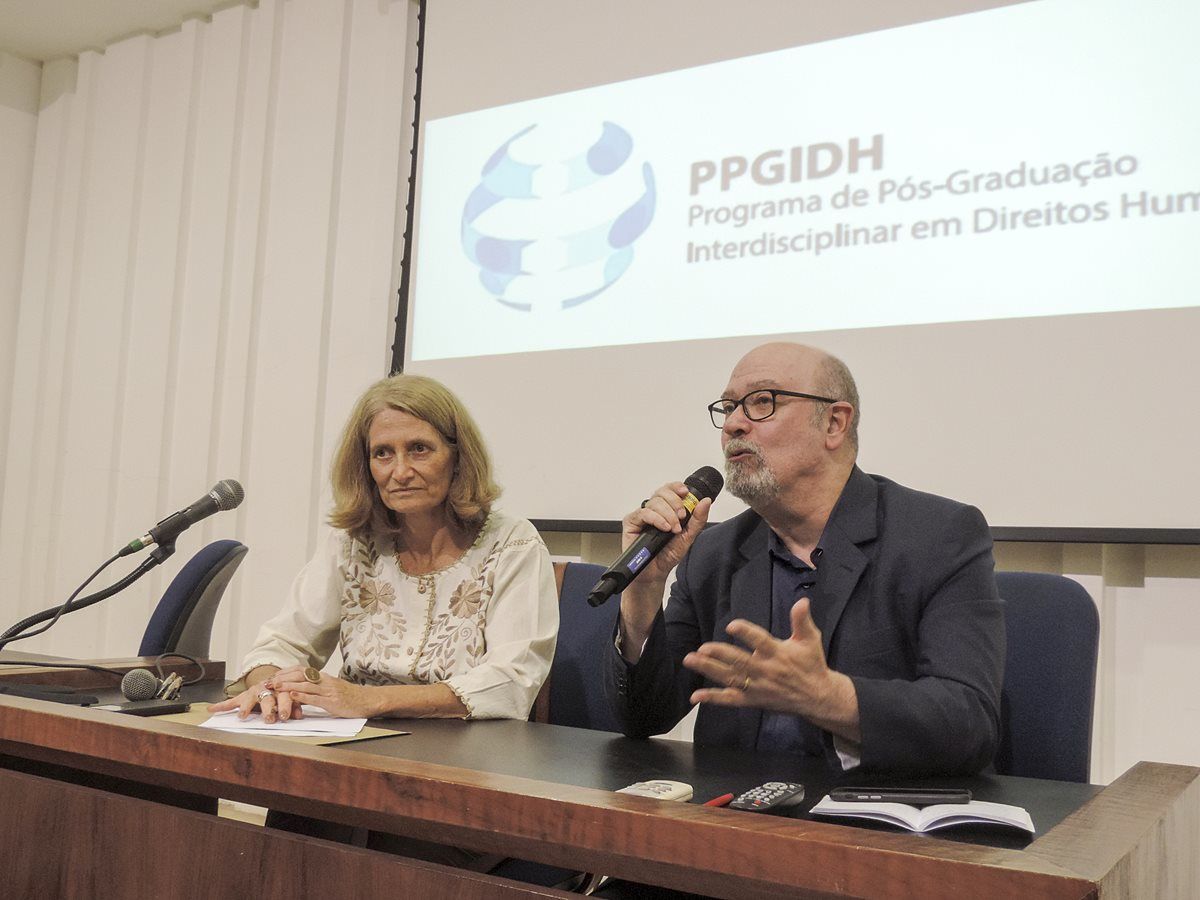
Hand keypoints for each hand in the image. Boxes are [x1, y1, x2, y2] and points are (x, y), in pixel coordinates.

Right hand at [206, 666, 296, 722]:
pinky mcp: (243, 696)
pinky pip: (231, 701)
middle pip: (267, 699)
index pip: (284, 697)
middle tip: (268, 718)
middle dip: (268, 709)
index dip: (285, 706)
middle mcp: (267, 689)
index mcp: (281, 689)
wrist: (275, 680)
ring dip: (246, 708)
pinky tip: (211, 709)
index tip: (284, 716)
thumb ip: (295, 707)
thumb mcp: (291, 698)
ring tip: (243, 716)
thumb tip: (299, 716)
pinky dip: (221, 706)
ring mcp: (254, 692)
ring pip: (249, 699)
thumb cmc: (283, 692)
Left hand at [269, 665, 378, 717]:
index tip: (272, 676)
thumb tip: (301, 692)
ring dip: (288, 685)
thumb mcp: (332, 690)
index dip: (286, 672)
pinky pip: (315, 697)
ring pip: (305, 685)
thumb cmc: (351, 697)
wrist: (369, 700)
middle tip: (267, 682)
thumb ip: (317, 689)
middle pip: (300, 675)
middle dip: (282, 678)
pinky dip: (302, 696)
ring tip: (274, 686)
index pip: (301, 670)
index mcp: (324, 677)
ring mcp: (329, 690)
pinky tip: (292, 695)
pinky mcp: (332, 701)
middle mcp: (325, 681)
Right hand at [618, 483, 711, 639]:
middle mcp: (653, 510)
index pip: (670, 490)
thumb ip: (697, 519)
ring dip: (668, 514)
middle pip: (662, 492)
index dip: (677, 487)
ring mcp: (642, 515)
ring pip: (654, 502)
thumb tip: (705, 501)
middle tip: (681, 517)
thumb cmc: (667, 555)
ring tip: (673, 529)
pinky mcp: (631, 522)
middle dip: (675, 503)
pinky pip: (644, 513)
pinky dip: (657, 519)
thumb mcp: (688, 537)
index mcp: (666, 509)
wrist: (654, 573)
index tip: (685, 492)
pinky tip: (664, 528)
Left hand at [683, 598, 860, 741]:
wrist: (818, 698)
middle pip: (740, 662)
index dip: (746, 633)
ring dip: (709, 670)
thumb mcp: (810, 640)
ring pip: (730, 678)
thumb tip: (802, 600)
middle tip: (702, 648)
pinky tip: (695, 696)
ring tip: (690, 660)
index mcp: (778, 654)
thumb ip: (802, 620)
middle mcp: (765, 671)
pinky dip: (713, 698)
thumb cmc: (812, 664)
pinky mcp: (752, 700)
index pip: (760, 642)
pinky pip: (730, 700)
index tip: (731, 626)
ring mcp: (757, 687)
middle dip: (720, 655)